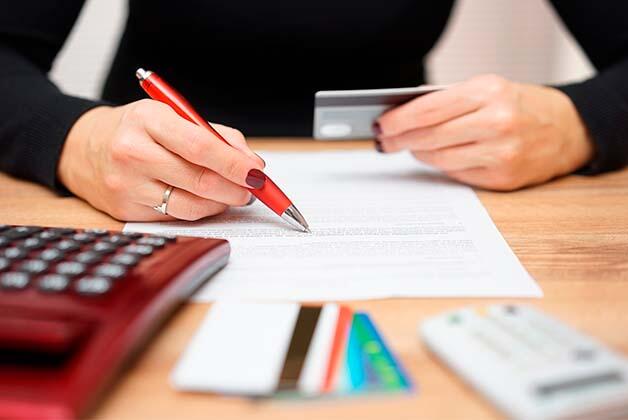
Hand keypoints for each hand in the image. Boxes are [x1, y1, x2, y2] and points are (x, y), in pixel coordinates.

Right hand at [58, 99, 264, 220]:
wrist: (82, 147)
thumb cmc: (136, 129)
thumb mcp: (171, 116)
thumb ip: (216, 135)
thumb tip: (251, 163)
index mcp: (148, 120)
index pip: (201, 146)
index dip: (235, 163)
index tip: (258, 173)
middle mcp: (133, 153)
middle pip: (199, 179)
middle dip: (236, 188)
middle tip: (253, 189)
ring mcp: (127, 185)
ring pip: (190, 205)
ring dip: (221, 203)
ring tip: (233, 196)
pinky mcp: (125, 211)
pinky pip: (175, 217)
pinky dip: (199, 211)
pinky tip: (206, 201)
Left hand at [375, 74, 593, 189]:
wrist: (568, 130)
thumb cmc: (521, 106)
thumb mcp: (490, 88)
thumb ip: (450, 100)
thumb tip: (404, 117)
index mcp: (489, 92)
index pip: (428, 110)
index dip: (399, 120)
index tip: (382, 125)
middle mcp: (496, 122)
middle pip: (429, 137)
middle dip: (401, 140)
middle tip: (386, 142)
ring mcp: (501, 153)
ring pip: (439, 159)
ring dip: (419, 154)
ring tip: (411, 147)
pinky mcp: (502, 178)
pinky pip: (456, 174)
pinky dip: (443, 165)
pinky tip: (439, 157)